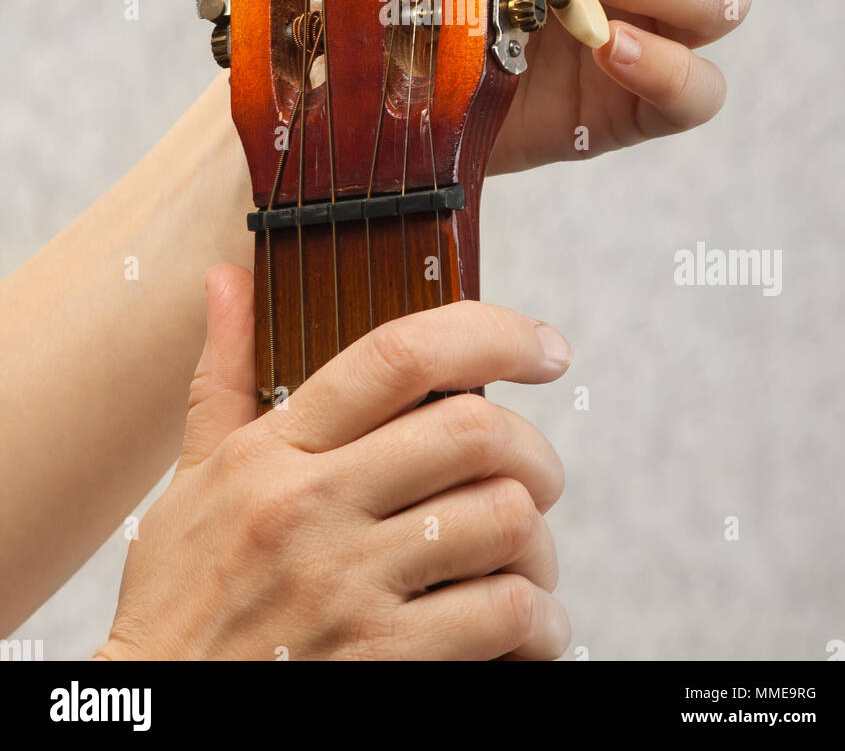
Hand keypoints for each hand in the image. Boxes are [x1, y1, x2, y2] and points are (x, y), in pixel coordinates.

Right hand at [95, 265, 571, 661]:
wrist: (163, 722)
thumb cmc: (182, 600)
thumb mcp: (190, 482)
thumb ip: (225, 377)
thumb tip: (229, 276)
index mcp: (273, 452)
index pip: (398, 357)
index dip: (492, 333)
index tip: (543, 346)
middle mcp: (312, 508)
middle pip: (474, 431)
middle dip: (533, 451)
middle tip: (535, 476)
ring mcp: (346, 587)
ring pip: (504, 521)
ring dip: (537, 543)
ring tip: (520, 558)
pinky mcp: (381, 662)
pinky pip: (505, 616)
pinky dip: (537, 621)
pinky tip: (518, 626)